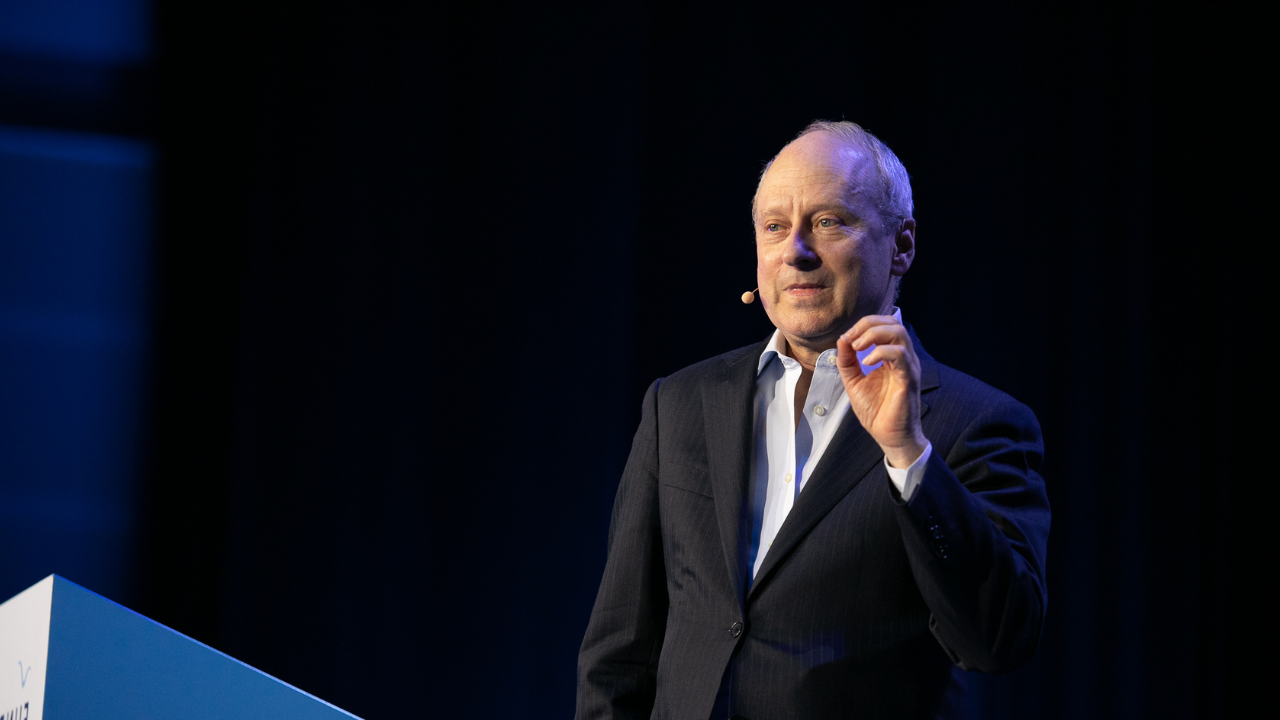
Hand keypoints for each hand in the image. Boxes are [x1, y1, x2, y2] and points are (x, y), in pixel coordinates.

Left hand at [836, 316, 927, 467]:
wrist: (889, 436)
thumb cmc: (877, 411)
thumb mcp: (854, 381)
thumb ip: (847, 361)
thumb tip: (842, 339)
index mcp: (892, 356)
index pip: (885, 325)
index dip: (864, 325)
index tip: (847, 337)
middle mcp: (904, 357)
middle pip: (894, 323)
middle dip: (869, 324)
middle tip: (852, 338)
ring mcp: (908, 367)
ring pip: (899, 333)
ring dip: (874, 334)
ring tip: (857, 347)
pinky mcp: (908, 379)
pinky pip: (900, 355)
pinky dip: (881, 352)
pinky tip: (866, 362)